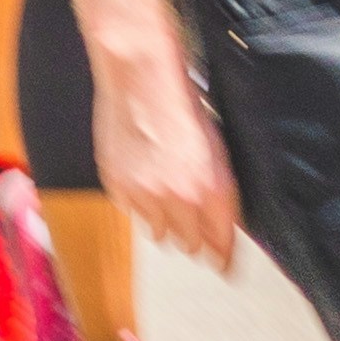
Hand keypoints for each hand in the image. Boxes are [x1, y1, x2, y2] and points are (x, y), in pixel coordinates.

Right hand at [93, 23, 240, 261]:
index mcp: (213, 191)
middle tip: (191, 218)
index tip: (223, 264)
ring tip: (163, 192)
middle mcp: (180, 199)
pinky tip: (141, 174)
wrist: (140, 76)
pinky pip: (130, 210)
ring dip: (163, 220)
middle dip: (193, 236)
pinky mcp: (117, 185)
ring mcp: (144, 194)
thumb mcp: (216, 150)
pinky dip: (136, 200)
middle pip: (189, 246)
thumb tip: (221, 225)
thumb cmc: (182, 104)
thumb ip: (218, 194)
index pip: (221, 248)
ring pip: (159, 233)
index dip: (223, 258)